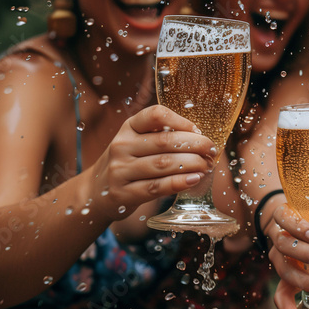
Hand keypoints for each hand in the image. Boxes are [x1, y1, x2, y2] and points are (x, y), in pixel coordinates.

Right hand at [87, 105, 215, 217]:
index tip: (199, 130)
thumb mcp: (137, 142)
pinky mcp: (123, 194)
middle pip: (165, 141)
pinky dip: (179, 183)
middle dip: (195, 145)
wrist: (96, 192)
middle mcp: (121, 146)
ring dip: (191, 164)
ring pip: (163, 164)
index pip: (156, 114)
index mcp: (128, 127)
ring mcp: (120, 170)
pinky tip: (194, 179)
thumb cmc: (128, 163)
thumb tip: (202, 138)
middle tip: (211, 151)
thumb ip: (161, 137)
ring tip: (207, 166)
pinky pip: (156, 187)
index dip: (181, 121)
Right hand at [264, 200, 308, 308]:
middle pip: (286, 246)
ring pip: (285, 270)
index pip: (285, 218)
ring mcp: (280, 258)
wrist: (293, 222)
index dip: (298, 227)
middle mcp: (280, 237)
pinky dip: (286, 306)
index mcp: (287, 216)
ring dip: (306, 280)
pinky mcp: (285, 275)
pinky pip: (280, 292)